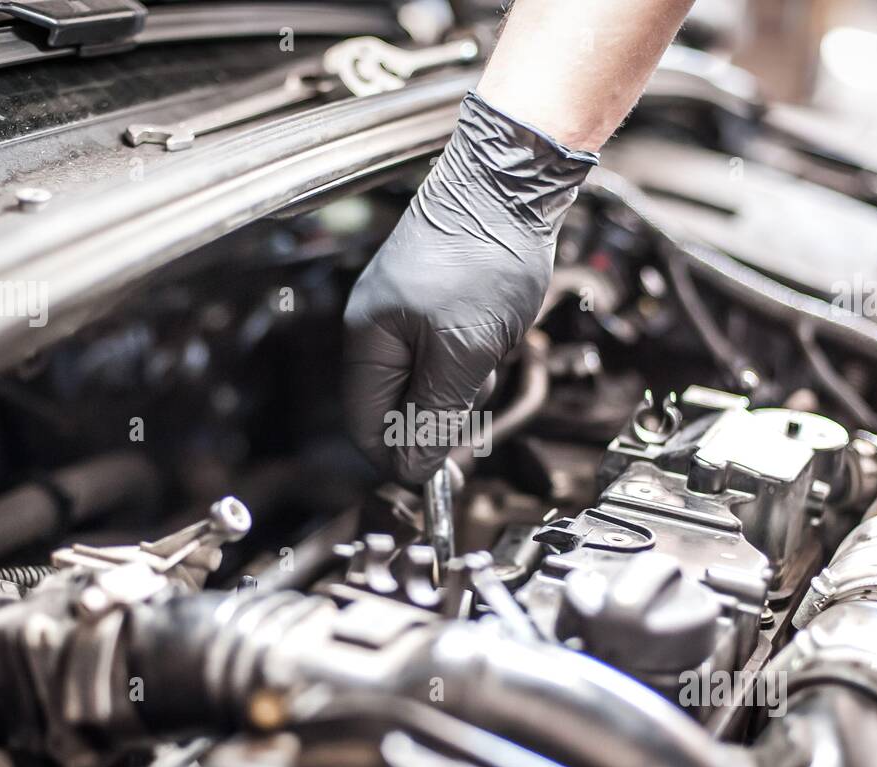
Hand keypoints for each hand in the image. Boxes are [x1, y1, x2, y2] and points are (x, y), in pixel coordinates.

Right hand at [343, 91, 595, 484]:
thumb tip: (410, 465)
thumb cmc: (485, 257)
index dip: (399, 456)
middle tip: (477, 392)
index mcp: (368, 339)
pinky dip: (472, 355)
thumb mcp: (465, 353)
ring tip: (489, 348)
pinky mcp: (430, 300)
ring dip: (463, 382)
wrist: (511, 184)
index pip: (365, 425)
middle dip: (441, 411)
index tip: (439, 472)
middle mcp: (375, 326)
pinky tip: (494, 330)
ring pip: (427, 382)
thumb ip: (435, 414)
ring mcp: (402, 311)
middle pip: (396, 407)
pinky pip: (444, 353)